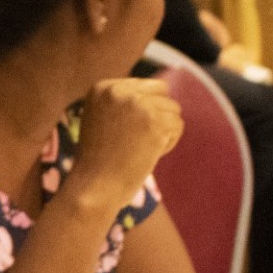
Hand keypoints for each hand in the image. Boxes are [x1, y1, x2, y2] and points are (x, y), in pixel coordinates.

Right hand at [66, 77, 181, 213]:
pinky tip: (147, 154)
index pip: (144, 85)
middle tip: (136, 140)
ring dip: (163, 131)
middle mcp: (119, 91)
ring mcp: (138, 105)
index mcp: (102, 88)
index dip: (142, 111)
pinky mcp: (155, 122)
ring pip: (173, 110)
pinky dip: (168, 143)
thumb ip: (125, 101)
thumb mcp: (102, 119)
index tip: (122, 132)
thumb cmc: (99, 160)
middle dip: (157, 115)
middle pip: (162, 92)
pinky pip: (178, 126)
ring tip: (139, 149)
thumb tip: (162, 87)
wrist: (94, 187)